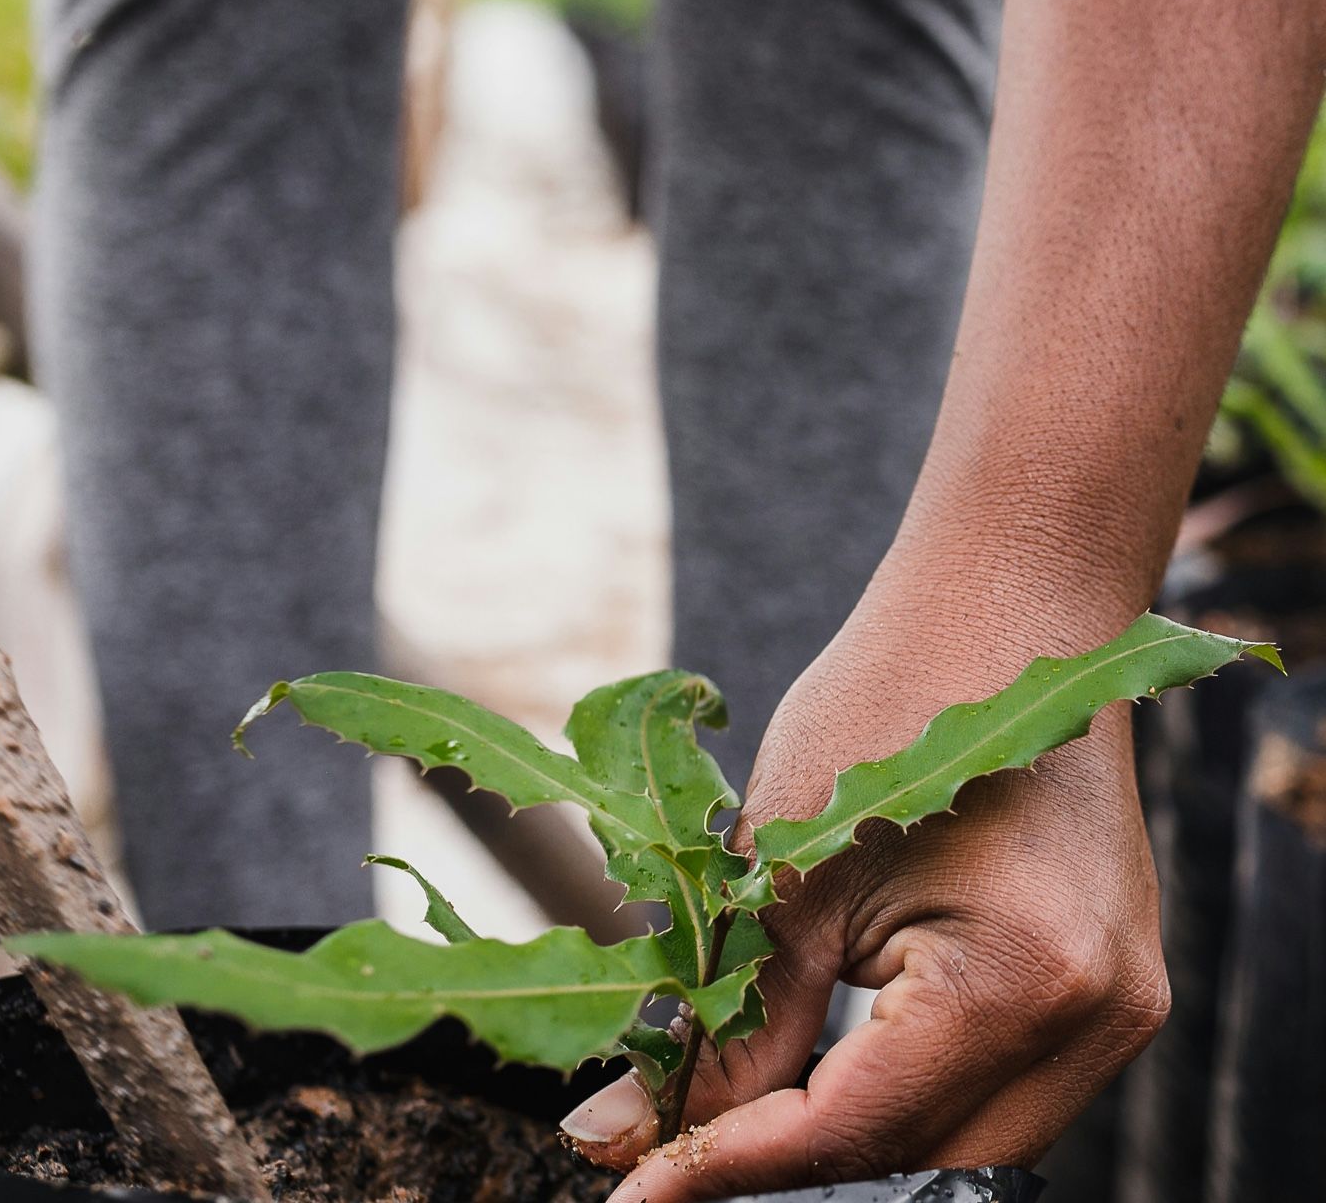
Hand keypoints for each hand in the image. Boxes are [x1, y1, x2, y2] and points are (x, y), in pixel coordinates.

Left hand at [561, 563, 1169, 1200]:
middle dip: (792, 1160)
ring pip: (969, 1141)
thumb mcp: (792, 862)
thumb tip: (638, 1132)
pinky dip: (911, 1090)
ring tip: (741, 1104)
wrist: (1003, 605)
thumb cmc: (889, 697)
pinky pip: (1004, 1086)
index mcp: (1020, 976)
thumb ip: (734, 1020)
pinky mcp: (1111, 983)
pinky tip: (833, 1062)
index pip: (854, 1131)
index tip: (627, 1182)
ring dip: (851, 1132)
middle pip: (920, 1160)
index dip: (727, 1165)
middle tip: (675, 1143)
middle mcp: (1097, 1014)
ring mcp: (1121, 1004)